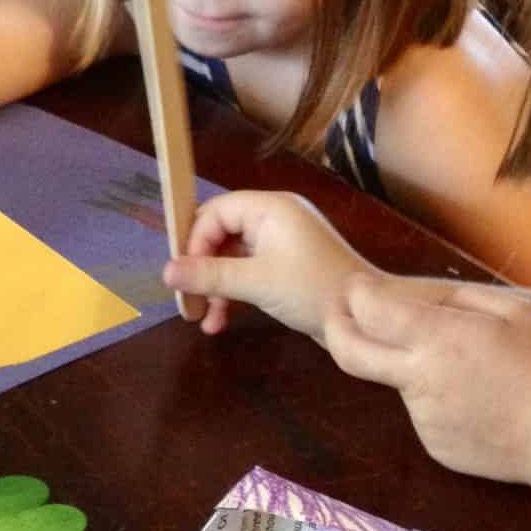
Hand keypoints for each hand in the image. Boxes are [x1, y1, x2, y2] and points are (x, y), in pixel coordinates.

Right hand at [162, 191, 367, 337]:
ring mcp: (280, 244)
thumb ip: (210, 275)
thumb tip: (166, 271)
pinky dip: (232, 294)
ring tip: (200, 319)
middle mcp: (274, 219)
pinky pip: (247, 273)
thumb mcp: (257, 283)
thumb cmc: (313, 290)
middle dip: (200, 268)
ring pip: (231, 258)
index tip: (182, 274)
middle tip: (185, 298)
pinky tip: (219, 322)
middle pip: (220, 234)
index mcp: (271, 208)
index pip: (216, 211)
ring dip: (214, 287)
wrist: (364, 319)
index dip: (194, 240)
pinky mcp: (284, 268)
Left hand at [325, 276, 530, 487]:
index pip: (369, 309)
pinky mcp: (434, 445)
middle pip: (348, 353)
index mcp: (438, 339)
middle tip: (337, 312)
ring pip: (400, 381)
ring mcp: (423, 417)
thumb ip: (462, 300)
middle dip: (334, 326)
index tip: (358, 287)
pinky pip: (426, 412)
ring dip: (416, 367)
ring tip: (477, 369)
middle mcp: (418, 379)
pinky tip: (484, 400)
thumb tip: (427, 305)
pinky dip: (440, 399)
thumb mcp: (517, 311)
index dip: (356, 294)